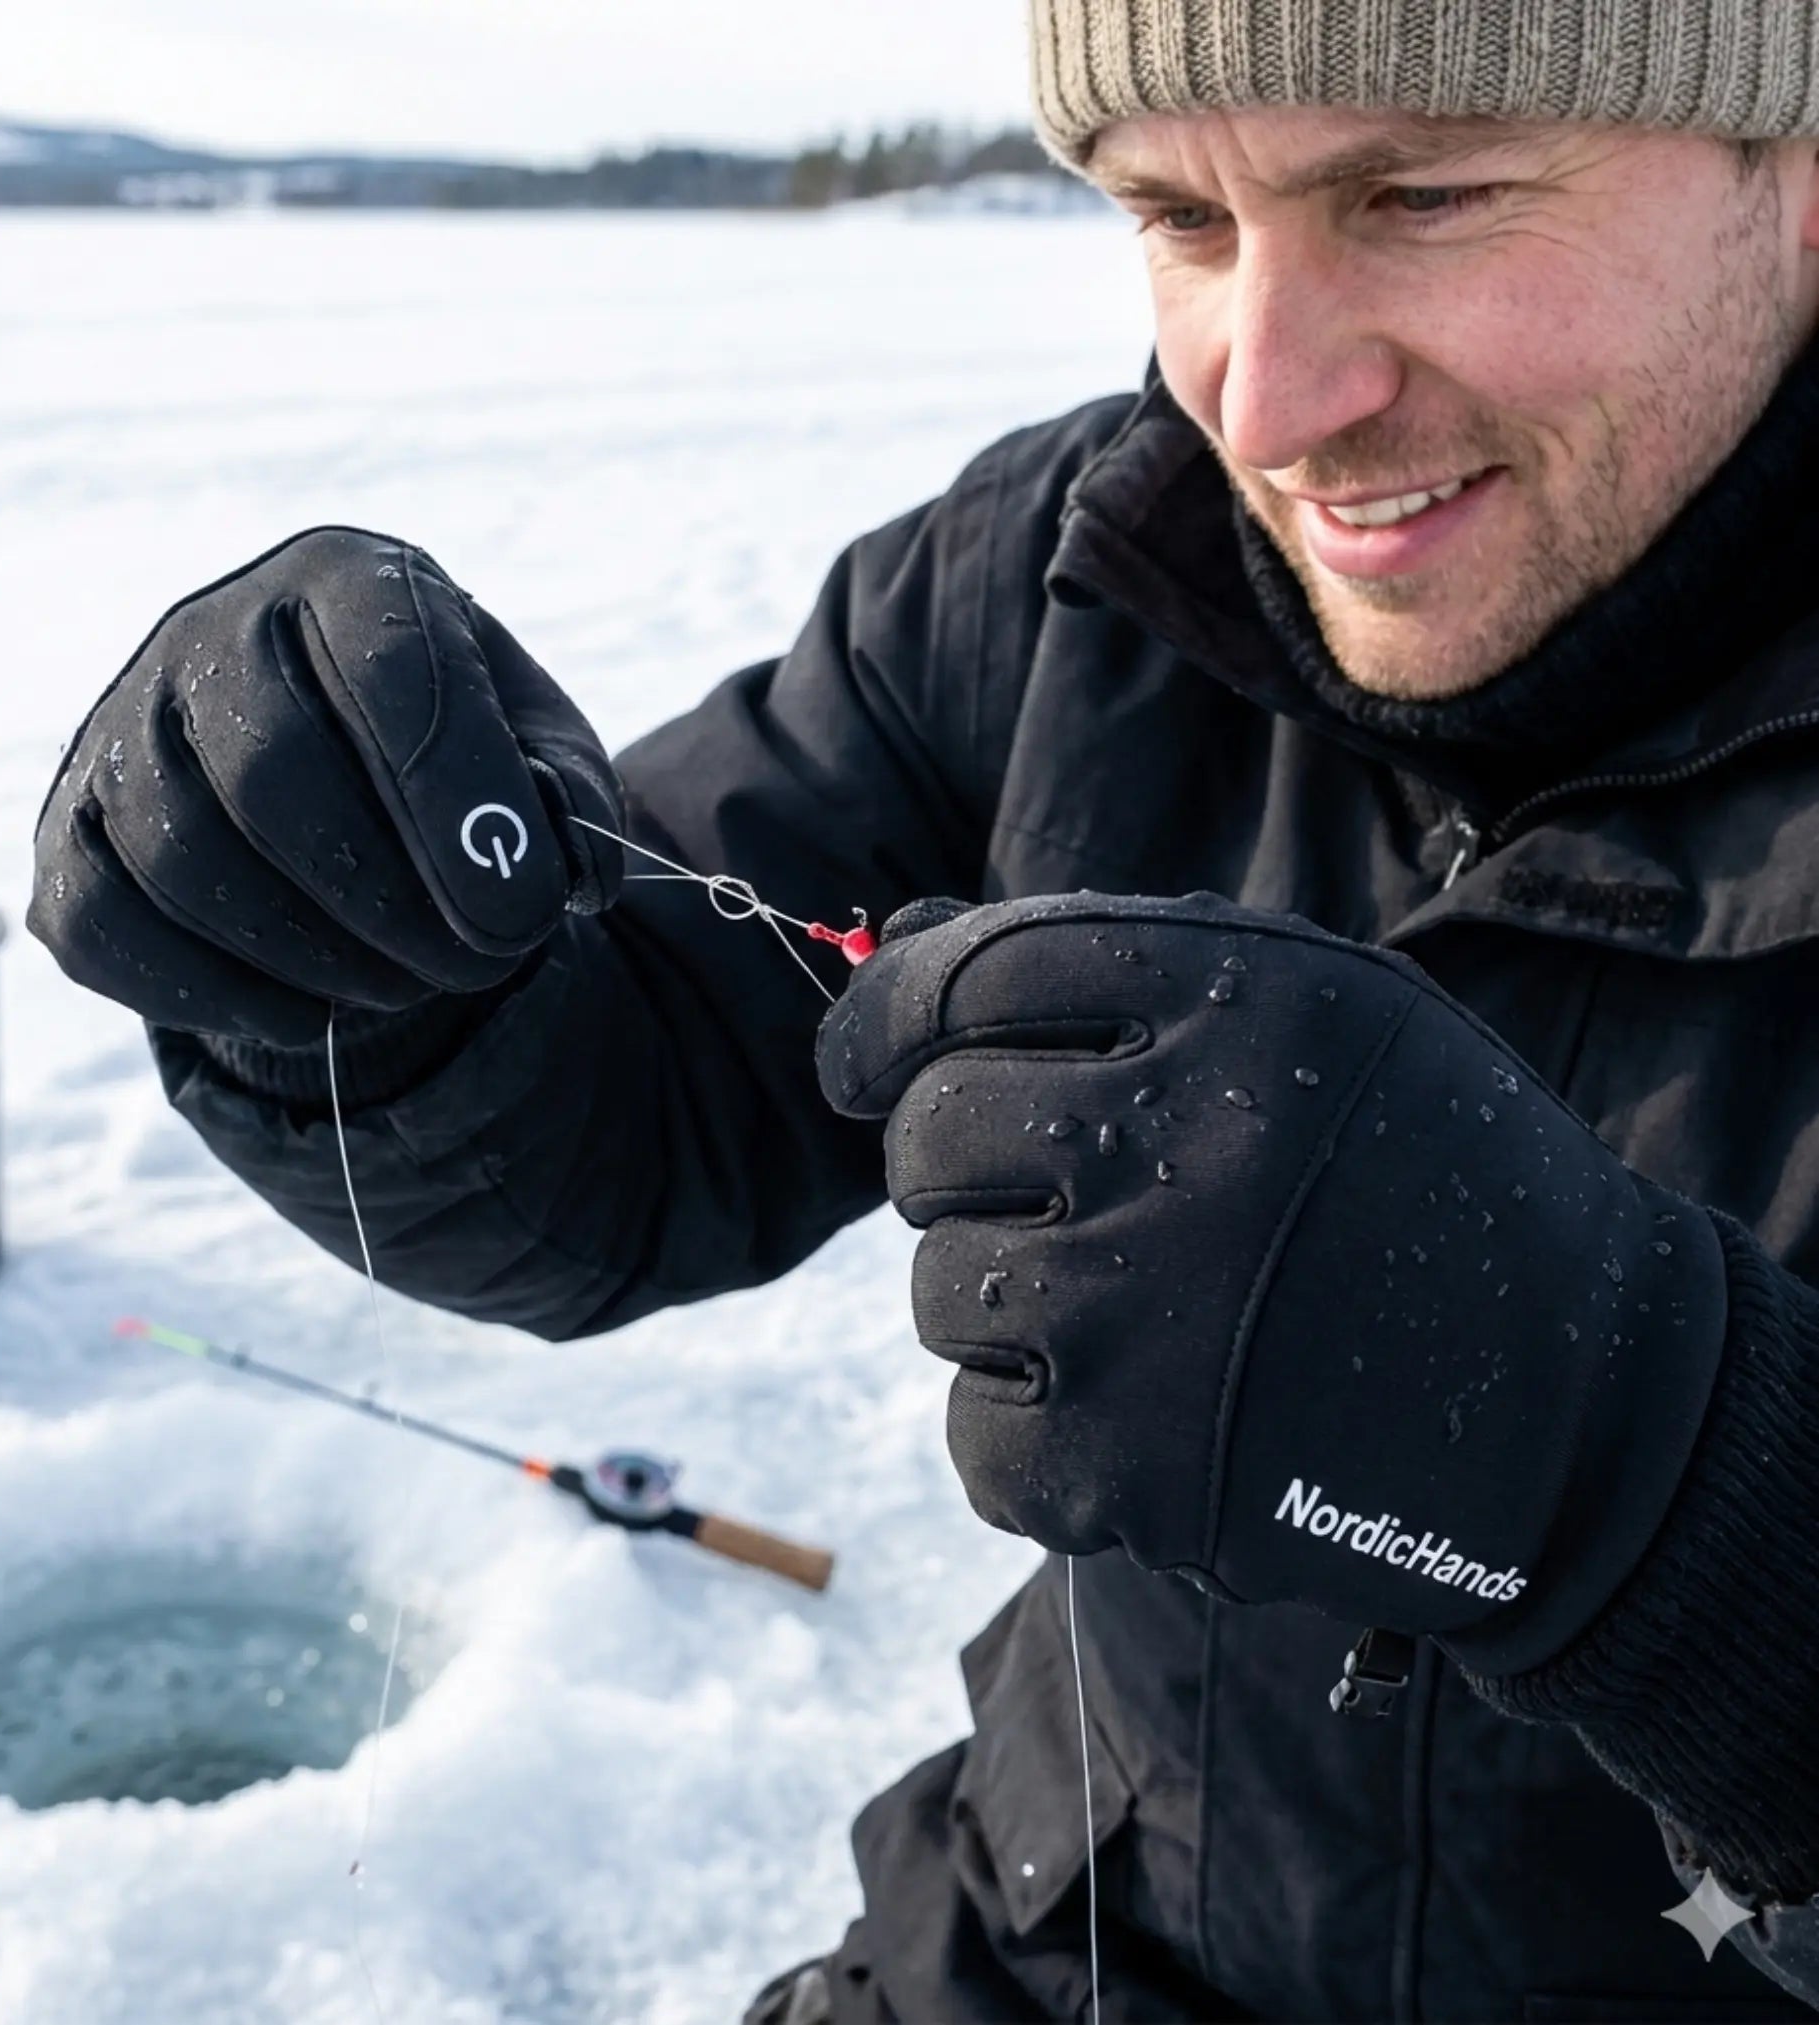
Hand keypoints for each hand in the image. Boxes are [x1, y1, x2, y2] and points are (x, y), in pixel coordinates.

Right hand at [30, 527, 623, 1044]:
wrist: (340, 783)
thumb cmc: (455, 761)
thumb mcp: (541, 758)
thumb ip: (568, 803)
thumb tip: (568, 875)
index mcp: (346, 581)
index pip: (387, 670)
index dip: (460, 804)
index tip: (530, 914)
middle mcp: (211, 630)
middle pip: (271, 772)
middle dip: (389, 901)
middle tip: (477, 968)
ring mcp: (119, 727)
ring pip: (182, 857)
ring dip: (314, 956)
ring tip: (409, 987)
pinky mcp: (66, 832)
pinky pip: (104, 925)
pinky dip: (214, 993)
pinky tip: (310, 1013)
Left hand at [818, 892, 1727, 1673]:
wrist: (1581, 1399)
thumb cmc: (1408, 1174)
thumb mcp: (1301, 1012)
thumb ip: (1094, 964)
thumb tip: (881, 949)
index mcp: (1234, 1002)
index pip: (966, 976)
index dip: (881, 1019)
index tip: (860, 1062)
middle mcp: (1182, 1143)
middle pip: (927, 1137)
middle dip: (951, 1163)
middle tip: (1043, 1191)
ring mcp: (1148, 1315)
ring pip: (936, 1290)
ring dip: (999, 1299)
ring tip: (1129, 1309)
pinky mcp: (1135, 1470)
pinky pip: (972, 1436)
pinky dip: (1024, 1431)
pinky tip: (1130, 1409)